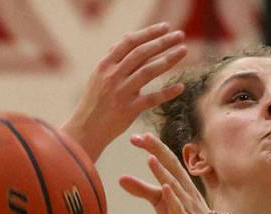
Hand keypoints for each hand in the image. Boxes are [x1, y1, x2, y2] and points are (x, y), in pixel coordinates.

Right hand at [60, 23, 186, 161]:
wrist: (86, 128)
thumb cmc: (95, 101)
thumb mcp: (98, 76)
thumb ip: (113, 58)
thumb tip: (124, 39)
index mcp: (105, 65)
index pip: (129, 42)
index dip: (149, 33)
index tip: (166, 27)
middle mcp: (113, 76)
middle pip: (141, 53)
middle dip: (163, 42)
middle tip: (181, 35)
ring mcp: (121, 92)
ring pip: (148, 72)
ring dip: (168, 60)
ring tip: (184, 51)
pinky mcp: (129, 110)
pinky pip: (152, 99)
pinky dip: (167, 92)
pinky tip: (181, 87)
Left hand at [120, 132, 214, 213]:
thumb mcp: (160, 201)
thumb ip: (142, 189)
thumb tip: (120, 178)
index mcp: (181, 182)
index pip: (167, 160)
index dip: (153, 147)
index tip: (135, 137)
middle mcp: (186, 190)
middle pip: (172, 166)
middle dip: (159, 150)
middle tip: (144, 136)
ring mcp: (187, 205)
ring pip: (174, 185)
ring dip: (163, 172)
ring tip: (150, 158)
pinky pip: (179, 208)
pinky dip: (173, 197)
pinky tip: (165, 188)